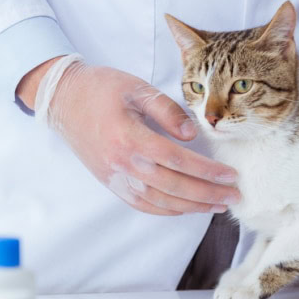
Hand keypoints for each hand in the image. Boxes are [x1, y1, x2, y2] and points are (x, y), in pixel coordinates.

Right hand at [23, 57, 240, 215]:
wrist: (63, 99)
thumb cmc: (101, 88)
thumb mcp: (137, 87)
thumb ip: (167, 110)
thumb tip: (193, 135)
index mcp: (130, 137)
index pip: (177, 160)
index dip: (207, 171)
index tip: (231, 175)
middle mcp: (122, 163)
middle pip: (173, 187)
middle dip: (207, 194)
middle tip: (234, 197)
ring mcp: (115, 176)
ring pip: (159, 201)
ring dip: (192, 207)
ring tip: (218, 205)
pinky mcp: (111, 182)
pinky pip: (142, 204)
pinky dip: (167, 210)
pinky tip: (186, 208)